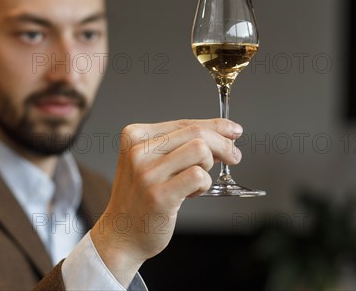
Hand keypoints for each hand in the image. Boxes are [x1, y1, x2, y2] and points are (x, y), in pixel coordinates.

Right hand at [90, 118, 242, 285]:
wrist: (121, 233)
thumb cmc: (140, 198)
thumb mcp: (152, 163)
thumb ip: (180, 147)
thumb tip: (221, 137)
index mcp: (135, 136)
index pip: (184, 123)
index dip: (215, 126)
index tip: (233, 130)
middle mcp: (138, 151)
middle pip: (196, 133)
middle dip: (223, 143)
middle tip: (234, 156)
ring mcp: (147, 173)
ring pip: (200, 150)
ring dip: (208, 167)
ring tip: (197, 181)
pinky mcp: (159, 195)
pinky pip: (198, 176)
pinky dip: (204, 183)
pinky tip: (193, 193)